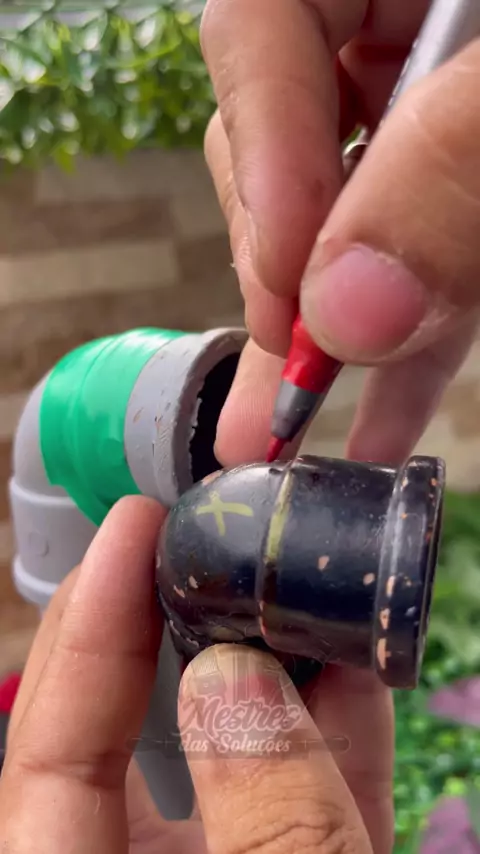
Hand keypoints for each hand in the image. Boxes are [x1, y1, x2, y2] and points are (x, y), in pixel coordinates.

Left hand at [0, 497, 392, 852]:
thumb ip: (267, 824)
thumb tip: (236, 676)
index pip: (51, 754)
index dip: (88, 630)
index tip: (133, 526)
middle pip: (123, 737)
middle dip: (155, 624)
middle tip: (185, 533)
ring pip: (225, 761)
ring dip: (263, 666)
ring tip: (276, 576)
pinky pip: (309, 803)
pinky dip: (335, 732)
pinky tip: (356, 659)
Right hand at [202, 0, 479, 466]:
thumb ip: (446, 171)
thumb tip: (347, 310)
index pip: (259, 32)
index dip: (259, 164)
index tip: (285, 288)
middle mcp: (384, 24)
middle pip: (286, 141)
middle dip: (290, 270)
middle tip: (292, 375)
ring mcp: (421, 107)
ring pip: (350, 221)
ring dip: (335, 338)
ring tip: (290, 436)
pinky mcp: (459, 180)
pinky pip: (421, 253)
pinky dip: (409, 336)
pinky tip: (382, 413)